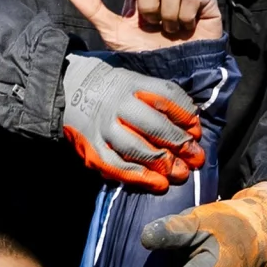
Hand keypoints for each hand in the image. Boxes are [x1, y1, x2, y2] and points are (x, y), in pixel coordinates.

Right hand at [58, 54, 206, 188]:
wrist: (69, 88)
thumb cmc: (114, 90)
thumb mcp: (136, 83)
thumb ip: (162, 100)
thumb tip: (192, 127)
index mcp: (132, 84)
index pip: (166, 97)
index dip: (186, 116)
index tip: (197, 133)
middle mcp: (117, 104)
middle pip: (153, 125)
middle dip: (179, 144)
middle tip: (195, 158)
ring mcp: (103, 127)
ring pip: (135, 148)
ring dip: (162, 163)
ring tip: (180, 173)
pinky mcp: (92, 148)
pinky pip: (116, 166)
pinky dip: (139, 177)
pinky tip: (158, 184)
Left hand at [63, 0, 220, 50]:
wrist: (173, 74)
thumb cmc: (144, 53)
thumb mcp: (114, 32)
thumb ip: (94, 9)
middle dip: (149, 6)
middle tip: (153, 25)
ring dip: (167, 15)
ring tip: (169, 30)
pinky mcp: (205, 0)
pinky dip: (185, 17)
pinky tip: (186, 28)